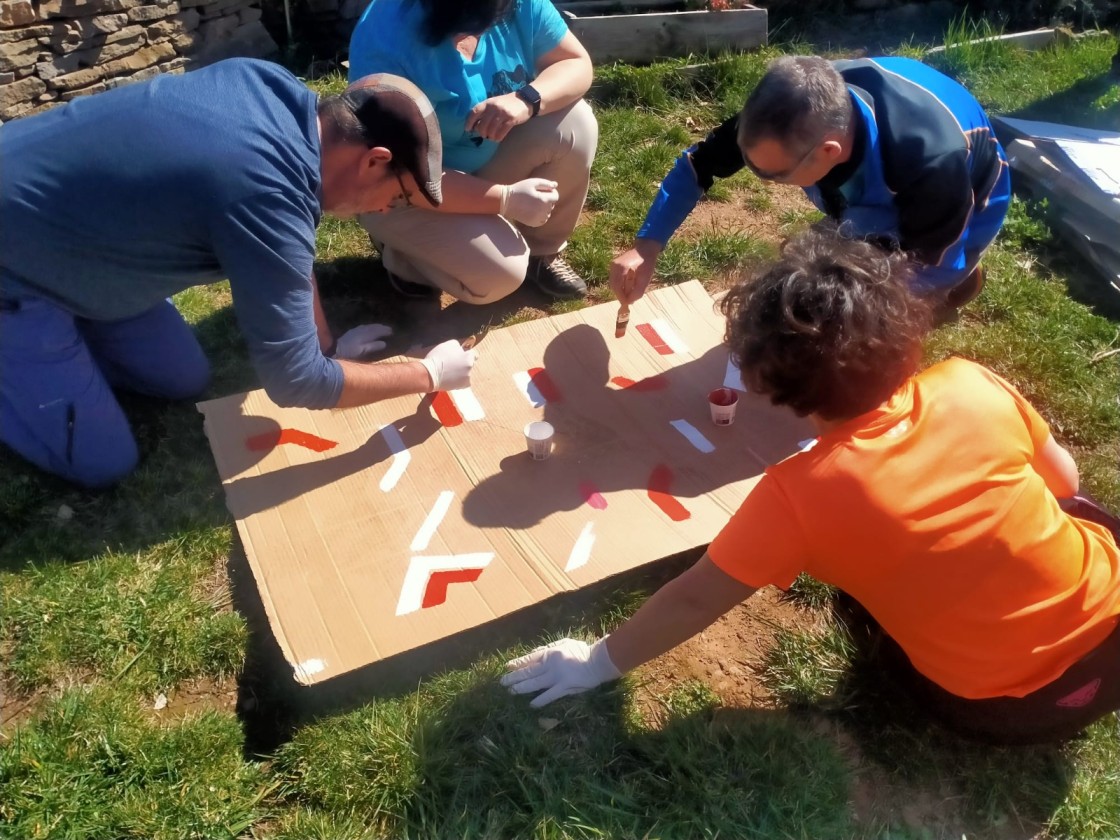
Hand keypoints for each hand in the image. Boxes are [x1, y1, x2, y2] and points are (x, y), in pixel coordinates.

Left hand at [333, 323, 392, 359]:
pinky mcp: (352, 332)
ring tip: (381, 327)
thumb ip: (373, 346)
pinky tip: (369, 329)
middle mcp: (361, 330)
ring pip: (368, 326)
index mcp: (366, 335)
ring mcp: (356, 330)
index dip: (385, 331)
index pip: (378, 331)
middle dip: (382, 328)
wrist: (334, 350)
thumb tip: (384, 343)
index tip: (392, 332)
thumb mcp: (362, 351)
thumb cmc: (350, 353)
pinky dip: (369, 327)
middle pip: (374, 327)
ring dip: (376, 326)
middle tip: (389, 329)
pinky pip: (363, 327)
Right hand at [419, 339, 476, 391]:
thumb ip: (458, 346)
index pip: (474, 354)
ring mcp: (467, 378)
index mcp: (469, 357)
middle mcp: (470, 368)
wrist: (429, 375)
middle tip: (452, 363)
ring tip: (449, 371)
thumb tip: (462, 349)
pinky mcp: (462, 386)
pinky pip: (463, 381)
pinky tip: (449, 378)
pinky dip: (458, 380)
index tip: (461, 355)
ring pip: (466, 373)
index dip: (467, 353)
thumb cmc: (438, 358)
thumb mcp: (449, 344)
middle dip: (463, 363)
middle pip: (470, 364)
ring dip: (461, 372)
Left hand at [466, 93, 531, 141]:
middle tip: (485, 135)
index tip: (468, 130)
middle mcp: (494, 107)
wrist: (525, 99)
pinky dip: (498, 138)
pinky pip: (501, 133)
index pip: (474, 112)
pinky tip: (498, 138)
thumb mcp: (495, 103)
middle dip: (482, 133)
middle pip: (482, 125)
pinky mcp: (511, 119)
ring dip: (491, 137)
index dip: (469, 122)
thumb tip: (475, 125)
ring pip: (491, 130)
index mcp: (488, 102)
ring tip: (492, 137)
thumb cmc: (507, 103)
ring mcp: (502, 113)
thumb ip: (485, 111)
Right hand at [501, 178, 558, 227]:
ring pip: (548, 213)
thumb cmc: (519, 189)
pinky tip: (533, 210)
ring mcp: (538, 218)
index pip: (556, 196)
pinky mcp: (534, 223)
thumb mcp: (532, 183)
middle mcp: (543, 211)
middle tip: (535, 195)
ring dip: (544, 208)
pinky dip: (541, 216)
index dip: (552, 192)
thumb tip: (555, 185)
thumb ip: (545, 183)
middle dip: (547, 199)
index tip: (544, 190)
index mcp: (543, 200)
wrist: (506, 202)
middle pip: (552, 204)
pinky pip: (543, 220)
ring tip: (534, 203)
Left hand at [501, 637, 621, 707]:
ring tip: (510, 691)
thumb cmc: (582, 650)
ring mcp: (556, 677)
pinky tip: (531, 704)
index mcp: (550, 653)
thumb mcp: (565, 643)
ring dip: (521, 688)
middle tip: (502, 682)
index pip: (529, 658)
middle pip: (528, 671)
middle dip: (514, 677)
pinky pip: (549, 695)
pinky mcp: (564, 687)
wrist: (597, 661)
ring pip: (534, 683)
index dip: (518, 663)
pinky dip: (540, 700)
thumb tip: (537, 651)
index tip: (507, 667)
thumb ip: (550, 647)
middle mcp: (550, 664)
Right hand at [609, 240, 660, 305]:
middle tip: (629, 301)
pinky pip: (615, 279)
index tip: (626, 304)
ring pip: (614, 283)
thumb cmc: (647, 262)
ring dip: (621, 290)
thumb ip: (638, 291)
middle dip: (621, 294)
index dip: (621, 297)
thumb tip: (630, 302)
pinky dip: (621, 285)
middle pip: (614, 285)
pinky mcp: (614, 266)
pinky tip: (629, 286)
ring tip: (631, 292)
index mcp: (621, 267)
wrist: (645, 249)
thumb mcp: (645, 278)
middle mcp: (614, 266)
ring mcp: (613, 265)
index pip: (617, 286)